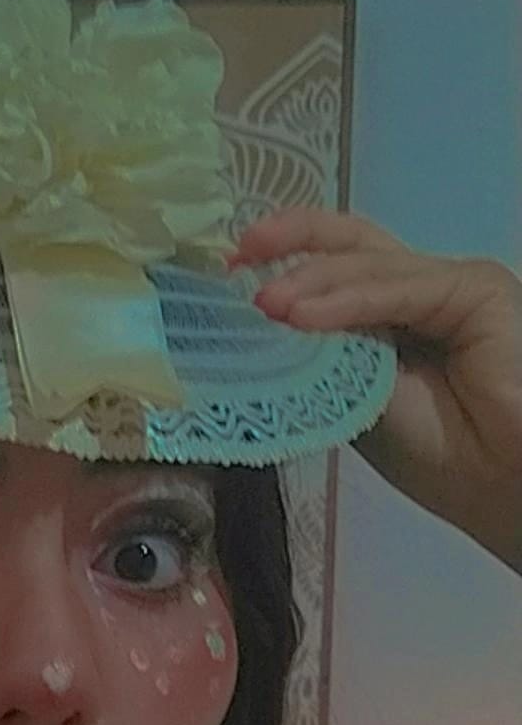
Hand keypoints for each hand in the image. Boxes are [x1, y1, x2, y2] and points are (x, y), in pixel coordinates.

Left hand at [227, 207, 521, 575]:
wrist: (501, 485)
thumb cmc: (439, 456)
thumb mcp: (355, 402)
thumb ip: (320, 360)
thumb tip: (259, 326)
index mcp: (390, 318)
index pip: (333, 269)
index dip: (284, 261)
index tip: (229, 273)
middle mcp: (418, 291)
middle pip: (350, 243)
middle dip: (290, 239)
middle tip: (237, 256)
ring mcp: (448, 284)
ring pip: (367, 266)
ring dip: (309, 284)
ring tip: (265, 305)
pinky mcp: (476, 288)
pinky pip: (398, 289)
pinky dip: (347, 301)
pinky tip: (302, 315)